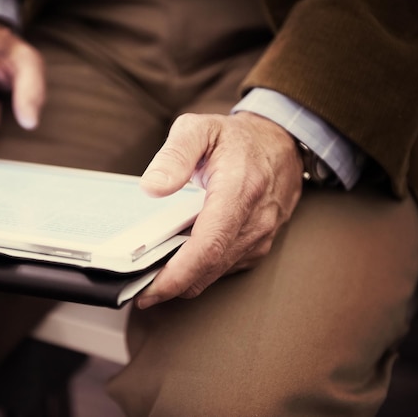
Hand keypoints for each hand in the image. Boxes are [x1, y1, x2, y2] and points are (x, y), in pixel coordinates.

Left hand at [136, 111, 303, 308]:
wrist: (281, 143)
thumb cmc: (236, 138)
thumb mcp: (199, 128)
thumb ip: (174, 155)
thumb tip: (152, 188)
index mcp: (239, 190)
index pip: (208, 245)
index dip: (177, 274)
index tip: (149, 290)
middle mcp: (255, 220)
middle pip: (208, 268)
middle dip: (171, 284)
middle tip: (136, 287)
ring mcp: (260, 236)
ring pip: (215, 273)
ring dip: (184, 279)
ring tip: (151, 273)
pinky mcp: (258, 246)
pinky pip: (224, 267)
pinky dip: (199, 270)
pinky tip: (178, 259)